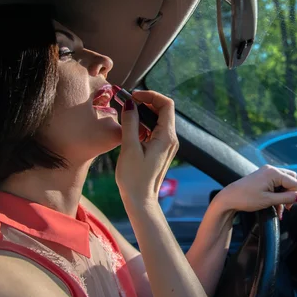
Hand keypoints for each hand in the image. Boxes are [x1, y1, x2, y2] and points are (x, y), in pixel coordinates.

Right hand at [115, 90, 178, 207]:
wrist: (140, 200)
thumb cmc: (134, 178)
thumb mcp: (129, 148)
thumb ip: (130, 123)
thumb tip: (130, 103)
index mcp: (167, 137)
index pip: (166, 105)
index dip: (150, 95)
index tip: (133, 96)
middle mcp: (171, 139)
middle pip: (162, 110)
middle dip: (145, 102)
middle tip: (126, 102)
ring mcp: (167, 144)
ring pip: (158, 120)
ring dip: (143, 113)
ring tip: (126, 114)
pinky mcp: (160, 149)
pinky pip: (154, 130)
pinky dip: (143, 124)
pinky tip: (130, 129)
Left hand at [214, 165, 296, 219]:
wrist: (229, 198)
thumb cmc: (247, 199)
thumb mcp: (269, 200)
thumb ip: (287, 198)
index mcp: (273, 173)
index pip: (294, 183)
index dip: (293, 196)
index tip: (286, 208)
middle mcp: (271, 169)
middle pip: (291, 179)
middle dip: (290, 193)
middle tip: (284, 206)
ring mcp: (266, 172)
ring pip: (284, 182)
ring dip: (283, 195)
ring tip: (278, 208)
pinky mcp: (262, 176)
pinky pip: (276, 183)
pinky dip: (277, 193)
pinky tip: (273, 204)